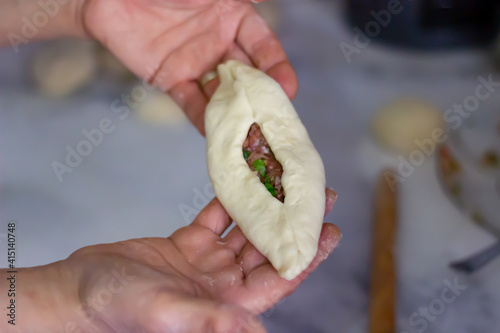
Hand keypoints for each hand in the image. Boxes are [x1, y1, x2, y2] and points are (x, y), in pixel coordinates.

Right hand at [6, 189, 337, 332]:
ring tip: (287, 182)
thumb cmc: (117, 307)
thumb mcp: (167, 312)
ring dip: (267, 208)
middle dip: (294, 223)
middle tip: (318, 195)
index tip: (330, 231)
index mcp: (228, 304)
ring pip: (245, 231)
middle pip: (268, 249)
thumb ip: (212, 319)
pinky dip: (230, 200)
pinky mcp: (186, 244)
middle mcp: (223, 284)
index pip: (279, 278)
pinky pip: (215, 218)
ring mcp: (205, 262)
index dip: (307, 256)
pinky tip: (245, 181)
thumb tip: (256, 329)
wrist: (79, 290)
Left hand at [78, 0, 297, 134]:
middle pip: (247, 74)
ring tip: (249, 134)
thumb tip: (266, 0)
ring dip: (235, 112)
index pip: (263, 45)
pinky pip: (190, 101)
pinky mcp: (171, 79)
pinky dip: (203, 118)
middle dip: (261, 97)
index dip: (277, 66)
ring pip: (222, 92)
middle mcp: (219, 43)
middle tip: (273, 120)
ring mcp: (196, 63)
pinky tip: (216, 134)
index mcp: (233, 16)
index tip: (289, 87)